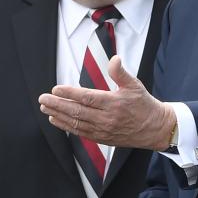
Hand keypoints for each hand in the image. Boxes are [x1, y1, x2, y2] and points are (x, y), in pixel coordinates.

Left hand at [39, 56, 174, 149]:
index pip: (87, 98)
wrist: (154, 129)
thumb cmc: (144, 104)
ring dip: (58, 116)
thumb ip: (121, 72)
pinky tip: (56, 120)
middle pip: (77, 112)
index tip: (55, 89)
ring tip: (45, 108)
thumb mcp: (135, 85)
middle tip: (42, 99)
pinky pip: (80, 132)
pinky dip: (66, 127)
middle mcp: (107, 119)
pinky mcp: (102, 138)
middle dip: (57, 105)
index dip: (69, 94)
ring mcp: (103, 130)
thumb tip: (114, 59)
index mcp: (114, 103)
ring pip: (76, 123)